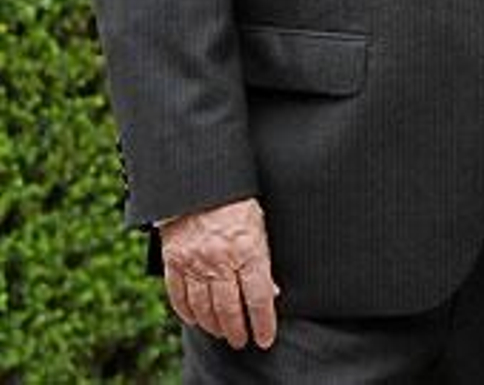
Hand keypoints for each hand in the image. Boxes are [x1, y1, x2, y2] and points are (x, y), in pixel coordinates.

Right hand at [159, 197, 278, 349]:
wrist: (199, 181)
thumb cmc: (236, 198)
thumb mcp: (261, 224)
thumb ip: (264, 258)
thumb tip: (272, 290)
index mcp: (247, 250)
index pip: (259, 297)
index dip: (263, 322)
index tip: (265, 338)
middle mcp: (220, 261)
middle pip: (230, 308)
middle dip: (238, 330)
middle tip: (242, 341)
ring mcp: (194, 263)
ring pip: (204, 307)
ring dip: (214, 326)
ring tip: (222, 334)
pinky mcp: (173, 261)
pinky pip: (178, 295)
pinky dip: (187, 312)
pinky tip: (195, 320)